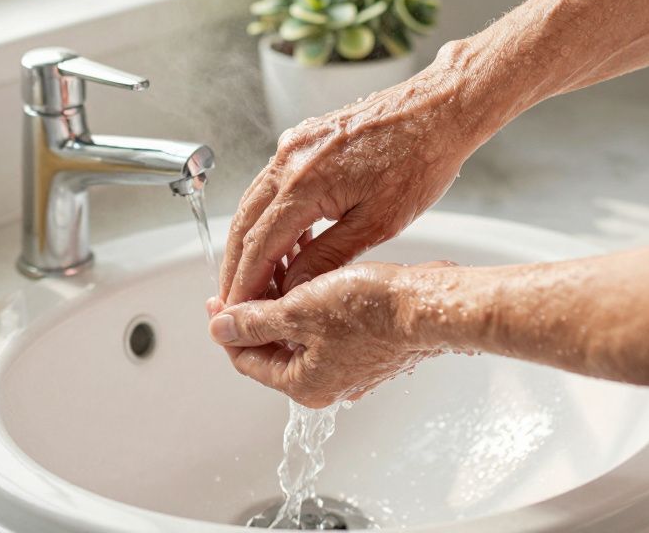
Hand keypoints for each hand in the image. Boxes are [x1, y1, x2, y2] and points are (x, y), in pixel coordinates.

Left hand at [206, 261, 458, 407]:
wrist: (429, 305)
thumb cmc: (372, 311)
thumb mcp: (299, 310)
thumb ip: (255, 321)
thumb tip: (220, 330)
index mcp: (304, 384)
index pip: (247, 359)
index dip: (228, 326)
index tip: (219, 298)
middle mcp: (326, 382)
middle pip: (273, 346)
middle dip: (258, 309)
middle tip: (249, 275)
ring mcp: (350, 366)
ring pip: (302, 333)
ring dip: (285, 300)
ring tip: (281, 264)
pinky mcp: (369, 347)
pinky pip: (328, 327)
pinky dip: (313, 302)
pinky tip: (313, 273)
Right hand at [221, 55, 483, 306]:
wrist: (438, 110)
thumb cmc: (420, 161)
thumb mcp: (378, 223)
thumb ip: (329, 257)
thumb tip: (295, 287)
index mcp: (304, 183)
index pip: (259, 245)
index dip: (245, 283)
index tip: (239, 312)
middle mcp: (289, 159)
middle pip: (244, 224)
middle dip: (237, 267)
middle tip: (236, 303)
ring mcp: (293, 145)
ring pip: (254, 202)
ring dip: (252, 242)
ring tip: (260, 280)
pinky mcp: (303, 139)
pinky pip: (272, 183)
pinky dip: (271, 216)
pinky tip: (287, 242)